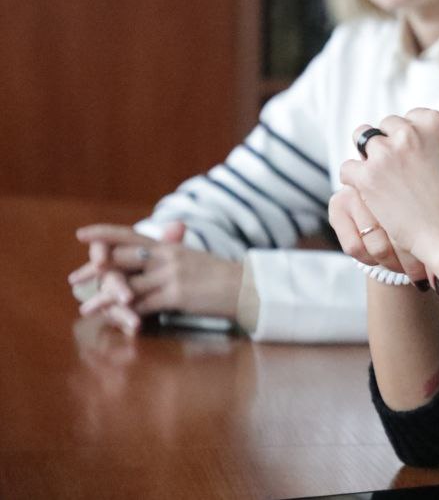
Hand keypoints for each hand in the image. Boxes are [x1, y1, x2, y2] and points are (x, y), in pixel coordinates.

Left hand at [71, 223, 242, 331]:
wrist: (245, 287)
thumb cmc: (220, 275)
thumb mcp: (193, 257)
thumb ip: (171, 253)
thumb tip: (153, 251)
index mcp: (170, 246)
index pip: (131, 234)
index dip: (104, 234)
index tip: (81, 235)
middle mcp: (167, 257)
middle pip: (122, 259)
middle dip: (96, 269)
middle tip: (75, 279)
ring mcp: (171, 275)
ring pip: (128, 286)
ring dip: (105, 299)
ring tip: (86, 308)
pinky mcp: (177, 295)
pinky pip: (144, 305)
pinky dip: (127, 314)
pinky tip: (116, 320)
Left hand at [337, 102, 438, 278]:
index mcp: (435, 122)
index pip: (410, 117)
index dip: (413, 137)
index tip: (418, 157)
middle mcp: (408, 132)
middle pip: (385, 126)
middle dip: (390, 144)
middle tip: (400, 170)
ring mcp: (385, 154)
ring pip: (362, 141)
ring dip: (370, 156)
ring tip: (381, 178)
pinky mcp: (368, 178)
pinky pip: (348, 168)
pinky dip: (355, 179)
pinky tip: (370, 193)